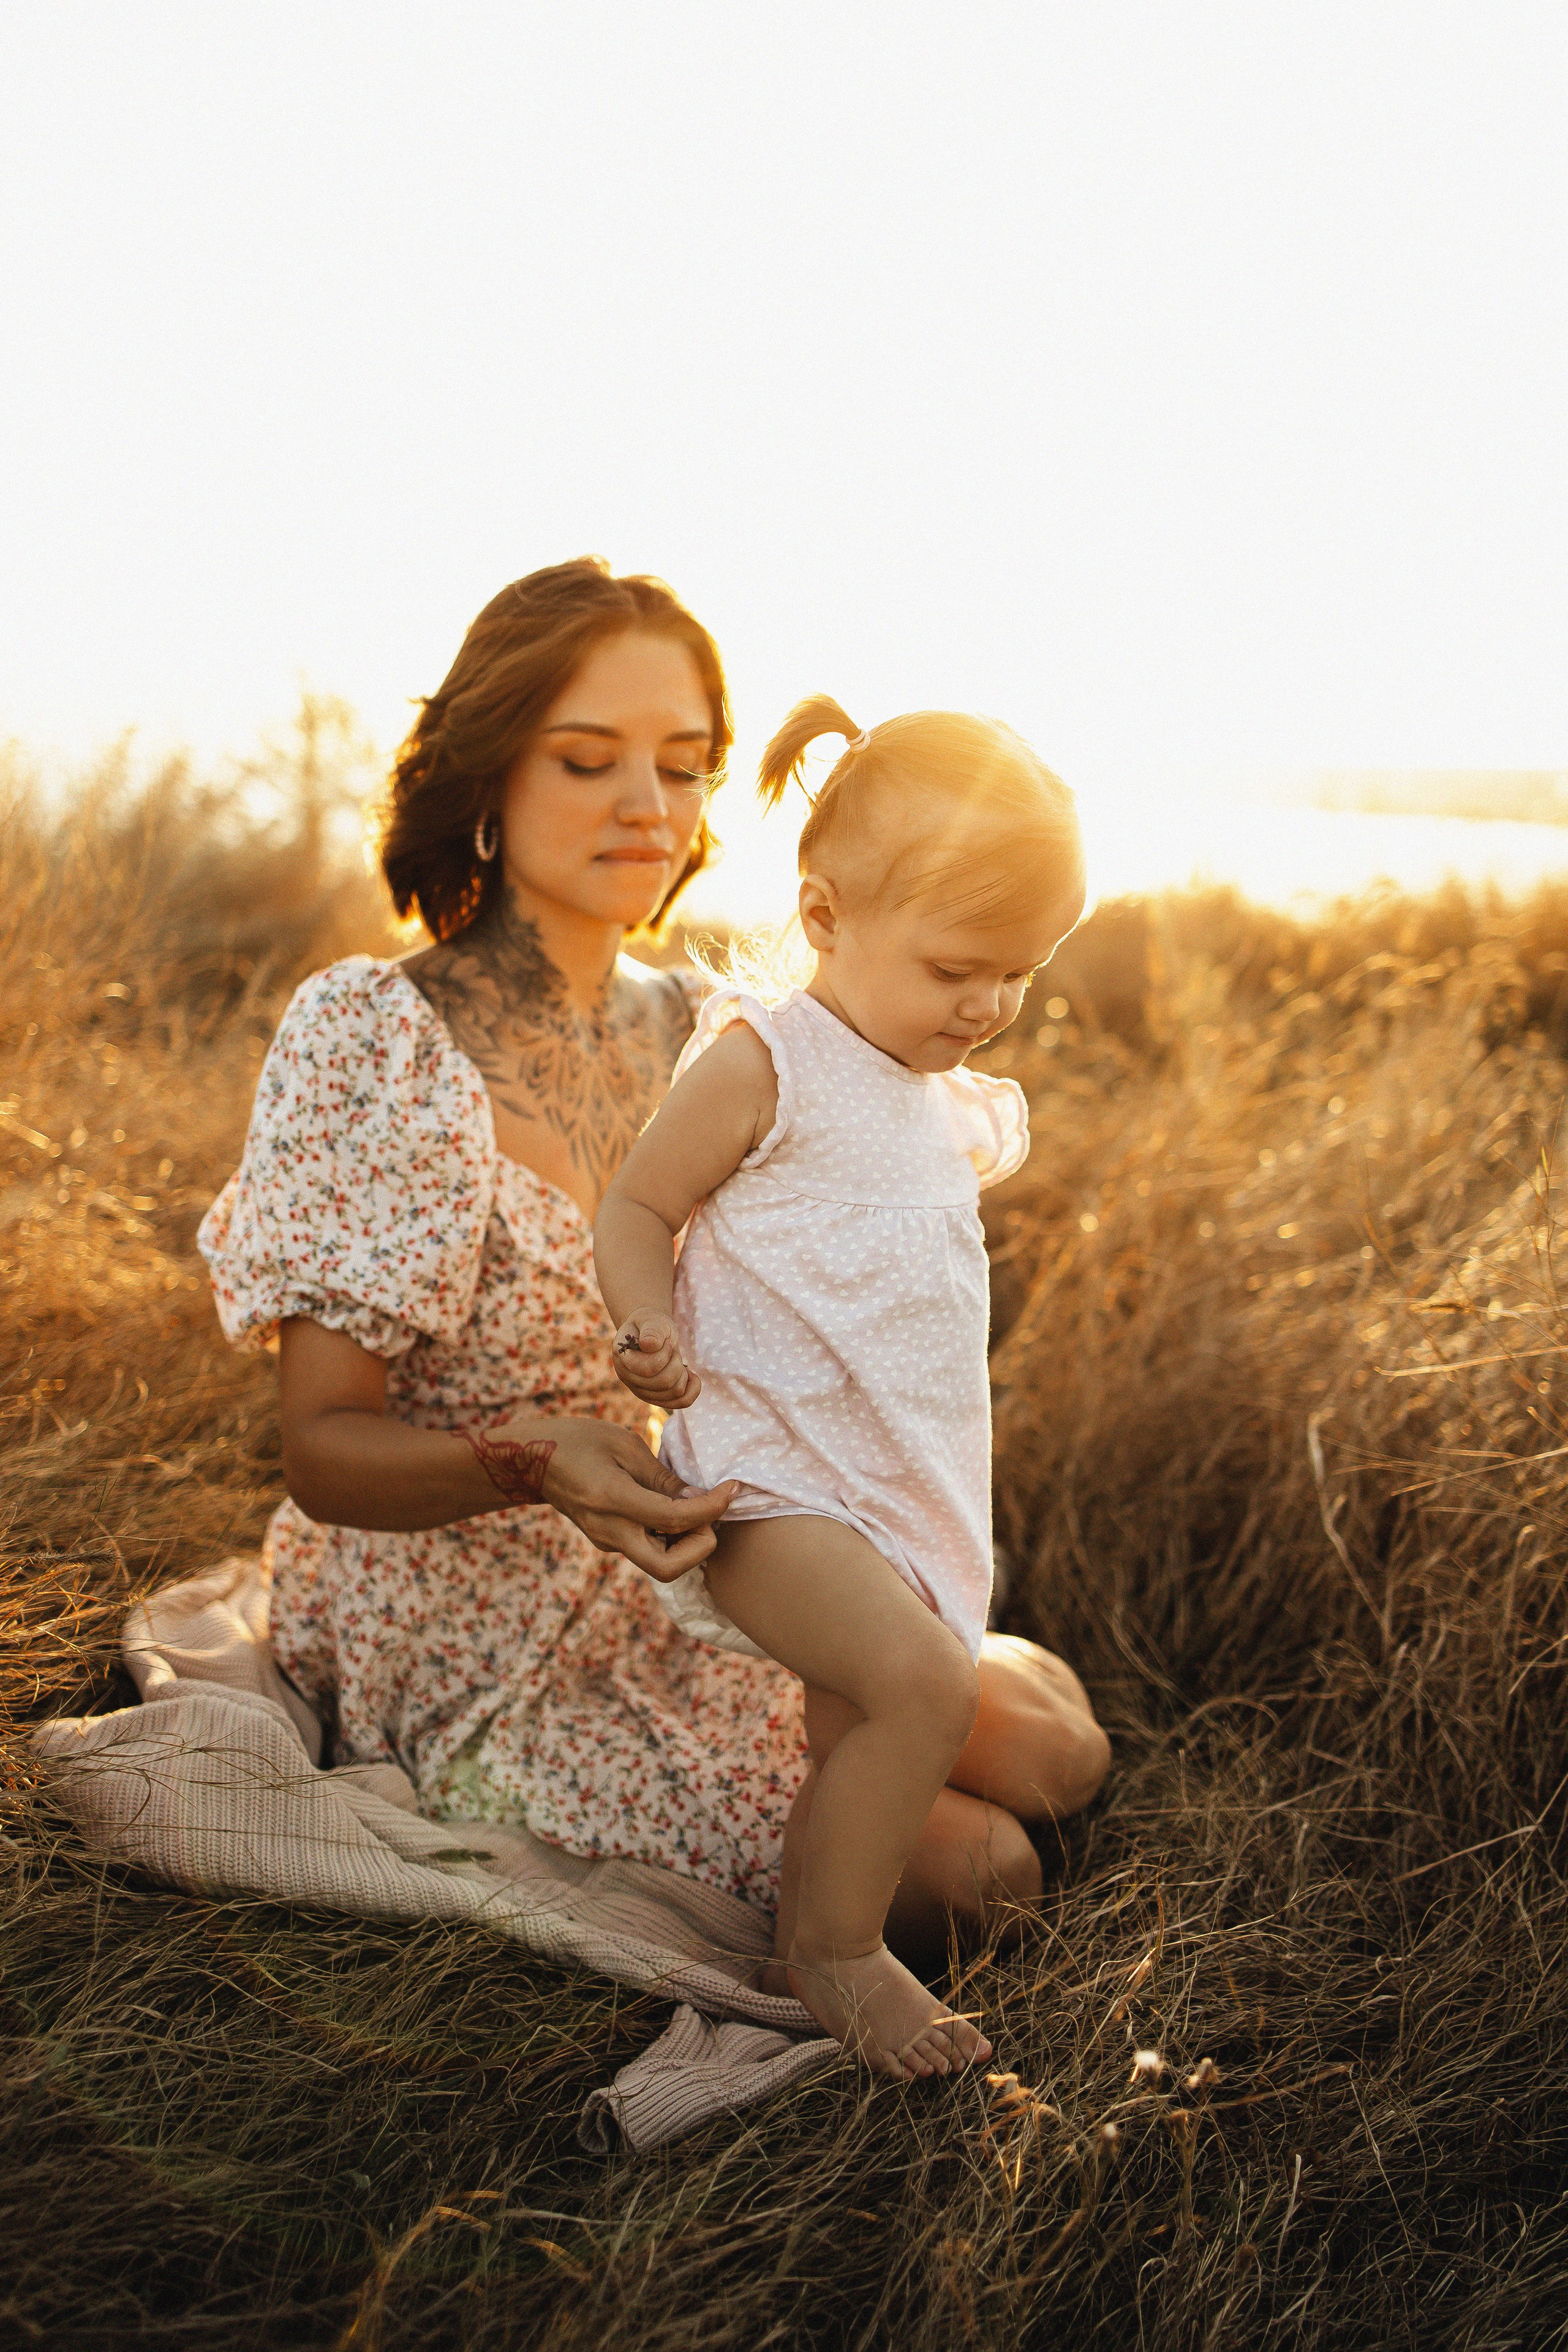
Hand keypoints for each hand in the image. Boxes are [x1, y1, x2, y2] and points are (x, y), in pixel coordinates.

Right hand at [486, 1413, 732, 1580]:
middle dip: (701, 1547)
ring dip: (688, 1544)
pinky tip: (675, 1509)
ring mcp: (607, 1542)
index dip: (712, 1508)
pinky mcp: (609, 1542)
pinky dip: (672, 1537)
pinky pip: (649, 1550)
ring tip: (697, 1507)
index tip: (733, 1489)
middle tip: (711, 1514)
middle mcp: (610, 1531)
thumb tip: (699, 1499)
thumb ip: (662, 1478)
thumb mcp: (624, 1445)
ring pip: (661, 1564)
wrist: (533, 1461)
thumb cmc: (579, 1441)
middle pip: (669, 1569)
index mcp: (613, 1500)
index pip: (675, 1519)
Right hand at [611, 1310, 700, 1410]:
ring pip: (674, 1393)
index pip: (648, 1369)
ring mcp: (642, 1392)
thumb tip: (649, 1345)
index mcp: (623, 1358)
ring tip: (676, 1360)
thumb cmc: (651, 1324)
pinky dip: (693, 1388)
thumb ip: (652, 1330)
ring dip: (683, 1374)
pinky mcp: (657, 1399)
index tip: (665, 1342)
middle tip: (673, 1350)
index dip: (664, 1354)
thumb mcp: (652, 1319)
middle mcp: (628, 1379)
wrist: (652, 1334)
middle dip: (676, 1362)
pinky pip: (682, 1402)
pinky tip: (689, 1374)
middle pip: (664, 1383)